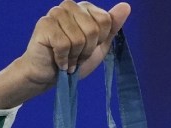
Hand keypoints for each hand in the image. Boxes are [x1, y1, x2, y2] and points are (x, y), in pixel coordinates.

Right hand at [0, 1, 130, 108]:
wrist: (47, 77)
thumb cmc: (72, 61)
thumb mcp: (98, 47)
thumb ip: (112, 27)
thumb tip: (126, 6)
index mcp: (84, 7)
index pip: (105, 21)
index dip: (99, 42)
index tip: (88, 49)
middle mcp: (69, 6)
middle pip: (93, 30)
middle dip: (86, 51)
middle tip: (76, 57)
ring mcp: (55, 13)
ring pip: (79, 39)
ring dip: (74, 57)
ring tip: (67, 60)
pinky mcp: (44, 25)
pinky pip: (64, 44)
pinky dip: (63, 59)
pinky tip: (58, 62)